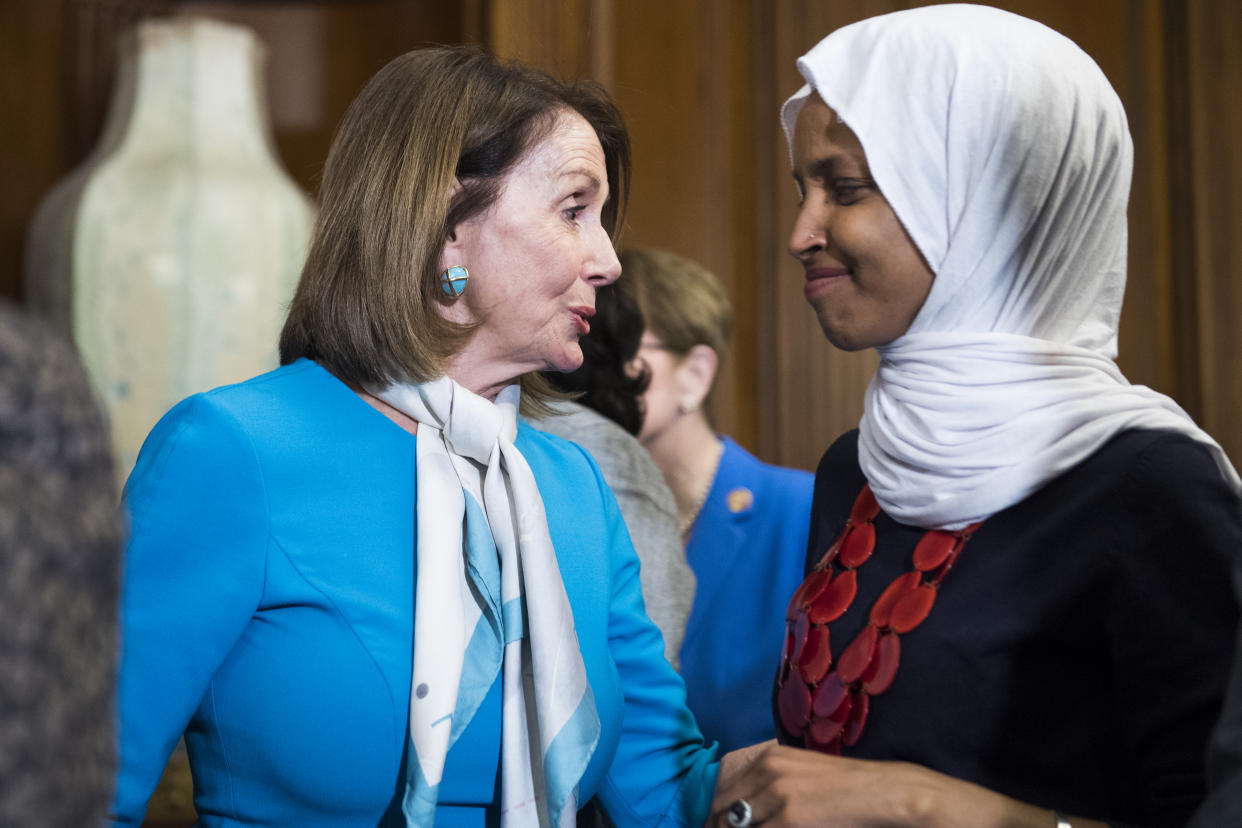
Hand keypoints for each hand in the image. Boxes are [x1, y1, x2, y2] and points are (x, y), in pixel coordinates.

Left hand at [708, 744, 1105, 827]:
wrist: (889, 793)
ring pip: (736, 822)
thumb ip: (773, 778)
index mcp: (768, 753)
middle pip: (721, 803)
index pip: (720, 775)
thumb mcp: (805, 770)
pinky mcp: (789, 819)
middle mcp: (767, 768)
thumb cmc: (849, 787)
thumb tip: (744, 802)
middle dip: (714, 822)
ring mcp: (777, 793)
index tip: (708, 819)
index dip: (710, 802)